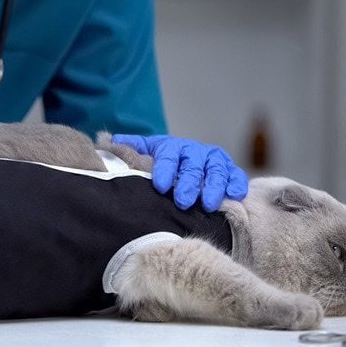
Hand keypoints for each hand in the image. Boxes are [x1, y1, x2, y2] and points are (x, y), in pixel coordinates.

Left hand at [111, 134, 247, 211]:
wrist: (187, 160)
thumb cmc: (163, 162)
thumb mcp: (147, 153)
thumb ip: (131, 149)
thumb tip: (108, 142)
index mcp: (172, 147)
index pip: (168, 156)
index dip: (164, 169)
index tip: (160, 185)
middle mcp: (195, 152)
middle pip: (193, 166)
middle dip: (188, 182)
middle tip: (182, 200)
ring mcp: (214, 161)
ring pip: (216, 171)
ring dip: (214, 186)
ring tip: (208, 204)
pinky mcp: (230, 171)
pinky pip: (236, 176)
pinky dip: (237, 184)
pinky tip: (234, 195)